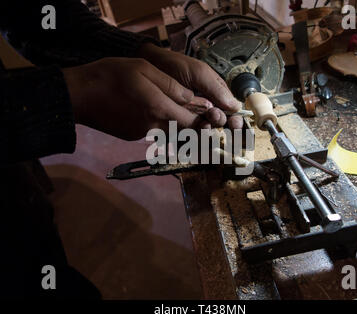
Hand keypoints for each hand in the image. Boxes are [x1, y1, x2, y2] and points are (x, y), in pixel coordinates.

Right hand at [63, 56, 241, 140]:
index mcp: (158, 108)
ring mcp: (141, 133)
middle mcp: (153, 125)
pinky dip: (160, 125)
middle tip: (203, 119)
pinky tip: (154, 112)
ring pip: (170, 133)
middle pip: (184, 132)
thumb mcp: (144, 69)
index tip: (212, 115)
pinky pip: (154, 132)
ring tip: (180, 114)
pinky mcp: (132, 135)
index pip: (192, 121)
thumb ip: (172, 86)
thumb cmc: (110, 76)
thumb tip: (195, 100)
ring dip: (178, 126)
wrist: (79, 95)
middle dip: (195, 126)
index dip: (205, 119)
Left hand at [138, 43, 242, 129]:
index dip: (234, 120)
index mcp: (215, 96)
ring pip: (205, 133)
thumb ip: (216, 89)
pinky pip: (188, 136)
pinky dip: (192, 139)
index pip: (230, 113)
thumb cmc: (174, 65)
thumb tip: (236, 106)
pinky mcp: (178, 125)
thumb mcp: (199, 73)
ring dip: (207, 133)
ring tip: (204, 126)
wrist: (148, 66)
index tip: (234, 123)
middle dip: (220, 124)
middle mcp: (205, 109)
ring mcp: (192, 118)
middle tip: (213, 117)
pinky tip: (192, 136)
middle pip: (219, 125)